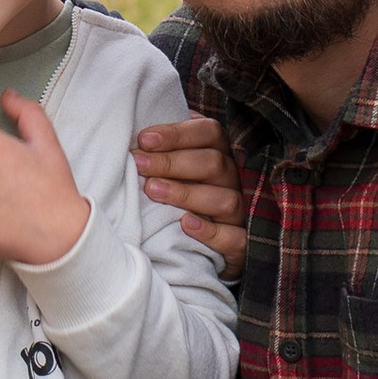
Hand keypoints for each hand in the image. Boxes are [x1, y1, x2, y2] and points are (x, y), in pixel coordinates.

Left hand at [134, 114, 247, 275]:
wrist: (203, 247)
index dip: (177, 134)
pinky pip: (234, 237)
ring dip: (186, 193)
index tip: (144, 139)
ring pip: (224, 199)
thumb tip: (136, 132)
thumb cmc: (183, 193)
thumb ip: (164, 147)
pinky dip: (211, 232)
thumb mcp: (175, 166)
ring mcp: (240, 211)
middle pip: (213, 163)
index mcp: (221, 153)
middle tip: (139, 164)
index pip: (210, 132)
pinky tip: (185, 224)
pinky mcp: (241, 244)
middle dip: (173, 162)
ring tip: (152, 190)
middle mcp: (235, 179)